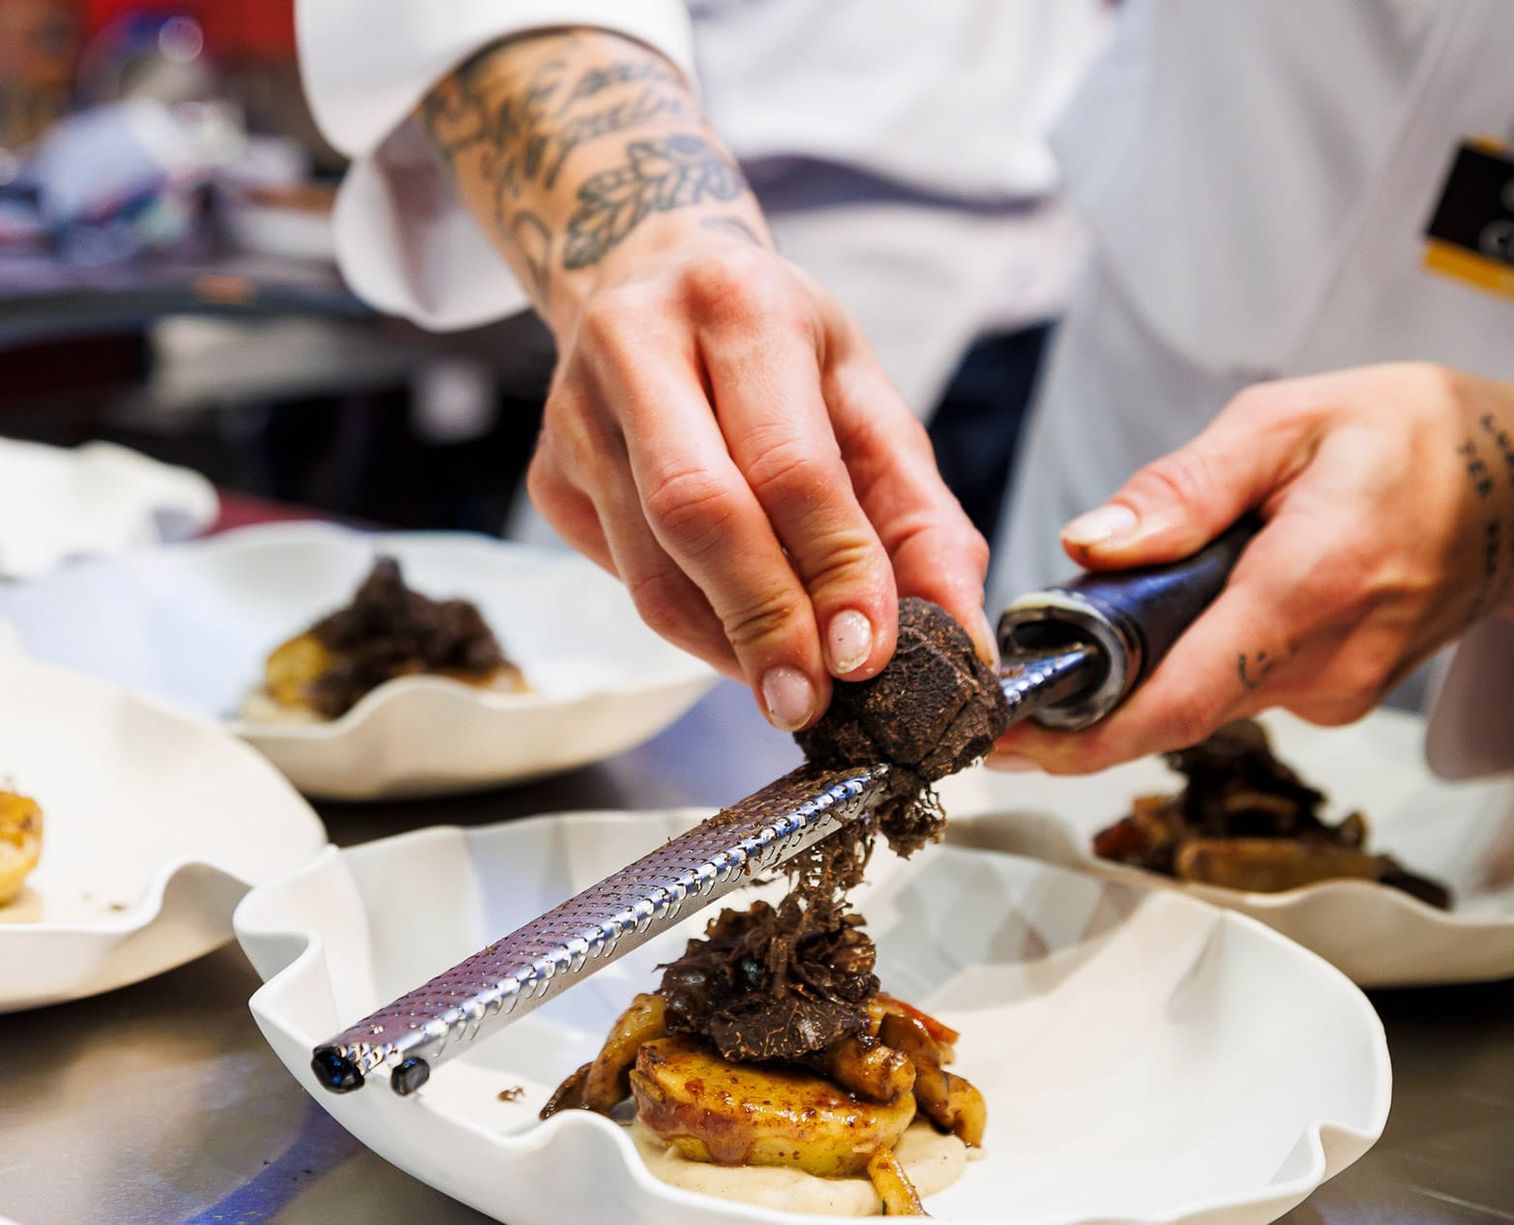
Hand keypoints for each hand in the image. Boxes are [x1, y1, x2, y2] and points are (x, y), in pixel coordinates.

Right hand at [420, 30, 990, 729]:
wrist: (653, 275)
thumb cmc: (780, 349)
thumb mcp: (869, 404)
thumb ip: (923, 520)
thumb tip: (958, 638)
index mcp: (741, 304)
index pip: (788, 462)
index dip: (832, 568)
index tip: (868, 655)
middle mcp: (640, 343)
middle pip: (697, 513)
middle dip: (765, 622)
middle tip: (811, 701)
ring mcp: (575, 412)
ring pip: (649, 568)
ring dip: (727, 644)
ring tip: (789, 683)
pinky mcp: (547, 473)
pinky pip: (623, 581)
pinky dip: (690, 626)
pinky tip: (733, 625)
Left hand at [995, 363, 1513, 773]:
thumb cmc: (1413, 436)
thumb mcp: (1289, 419)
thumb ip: (1187, 486)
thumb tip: (1089, 543)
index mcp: (1310, 584)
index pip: (1181, 695)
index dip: (1087, 734)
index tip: (1008, 746)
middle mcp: (1328, 662)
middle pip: (1178, 708)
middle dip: (1093, 699)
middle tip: (1024, 674)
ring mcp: (1340, 691)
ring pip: (1207, 700)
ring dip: (1147, 672)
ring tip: (1112, 616)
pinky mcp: (1340, 696)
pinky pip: (1242, 688)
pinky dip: (1199, 657)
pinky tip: (1198, 606)